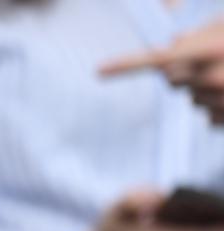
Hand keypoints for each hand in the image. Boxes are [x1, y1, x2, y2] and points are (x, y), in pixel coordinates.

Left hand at [100, 18, 223, 123]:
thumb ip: (200, 34)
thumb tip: (174, 43)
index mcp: (211, 50)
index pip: (158, 58)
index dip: (127, 65)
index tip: (99, 70)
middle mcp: (212, 78)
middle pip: (171, 79)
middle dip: (183, 69)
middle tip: (212, 58)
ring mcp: (219, 101)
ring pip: (191, 98)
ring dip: (204, 87)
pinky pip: (207, 115)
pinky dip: (217, 105)